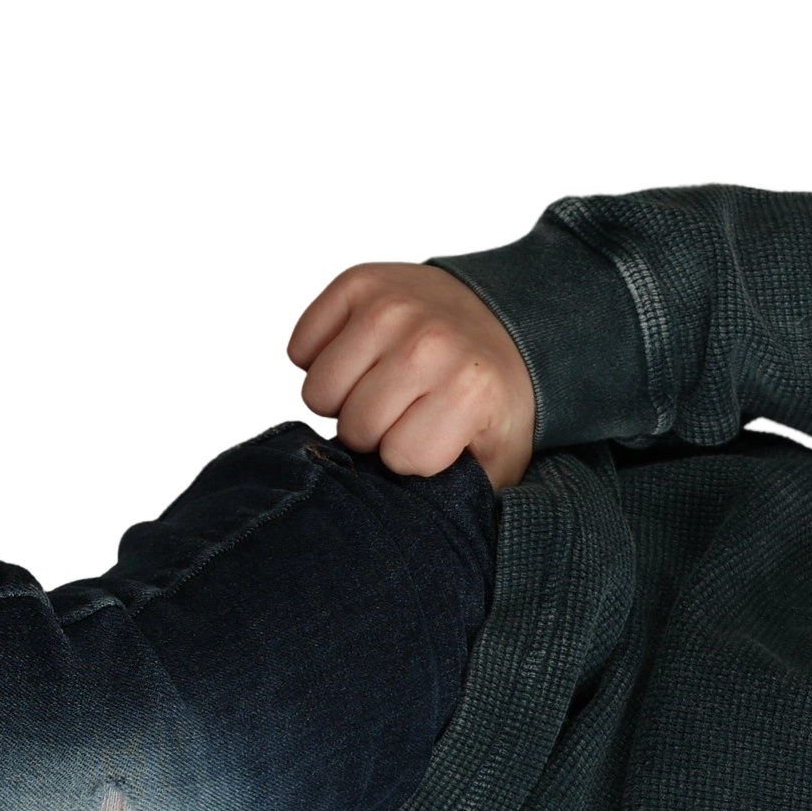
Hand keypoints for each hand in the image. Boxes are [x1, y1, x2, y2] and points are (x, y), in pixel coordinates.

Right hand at [284, 258, 538, 494]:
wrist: (510, 321)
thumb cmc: (494, 398)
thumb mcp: (502, 457)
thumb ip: (465, 496)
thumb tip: (418, 528)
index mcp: (468, 392)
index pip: (399, 457)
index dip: (409, 459)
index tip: (428, 441)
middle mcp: (428, 345)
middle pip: (354, 426)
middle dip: (372, 434)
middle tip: (398, 417)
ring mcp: (390, 308)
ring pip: (318, 390)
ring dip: (339, 401)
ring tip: (373, 392)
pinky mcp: (358, 281)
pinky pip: (301, 345)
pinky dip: (317, 360)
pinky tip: (356, 361)